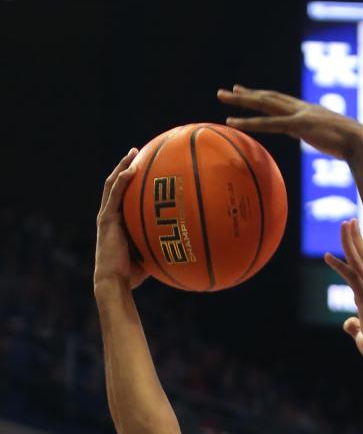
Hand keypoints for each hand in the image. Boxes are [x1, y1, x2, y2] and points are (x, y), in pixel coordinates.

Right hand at [94, 150, 147, 292]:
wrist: (115, 281)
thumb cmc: (133, 275)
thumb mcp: (150, 255)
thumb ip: (161, 245)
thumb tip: (185, 245)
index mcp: (118, 222)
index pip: (122, 196)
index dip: (130, 182)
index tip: (143, 169)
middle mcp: (110, 215)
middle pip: (116, 184)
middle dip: (126, 166)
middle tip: (137, 153)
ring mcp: (107, 216)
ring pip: (112, 184)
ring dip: (123, 166)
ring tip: (134, 152)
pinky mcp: (106, 219)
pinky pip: (115, 194)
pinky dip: (122, 180)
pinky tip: (132, 169)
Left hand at [217, 85, 361, 158]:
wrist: (362, 143)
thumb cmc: (354, 147)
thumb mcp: (336, 142)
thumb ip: (326, 140)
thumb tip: (329, 146)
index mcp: (309, 112)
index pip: (282, 102)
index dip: (265, 97)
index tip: (250, 93)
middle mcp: (301, 108)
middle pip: (268, 97)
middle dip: (247, 94)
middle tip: (228, 91)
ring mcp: (298, 115)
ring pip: (264, 103)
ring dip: (241, 101)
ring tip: (222, 96)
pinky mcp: (297, 125)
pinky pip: (268, 123)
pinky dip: (249, 122)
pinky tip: (233, 122)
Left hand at [325, 219, 362, 368]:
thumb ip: (356, 327)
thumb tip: (349, 325)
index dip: (362, 252)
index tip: (359, 238)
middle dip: (356, 238)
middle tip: (350, 220)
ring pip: (358, 261)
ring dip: (349, 242)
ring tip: (344, 224)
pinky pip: (351, 277)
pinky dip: (339, 265)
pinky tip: (327, 256)